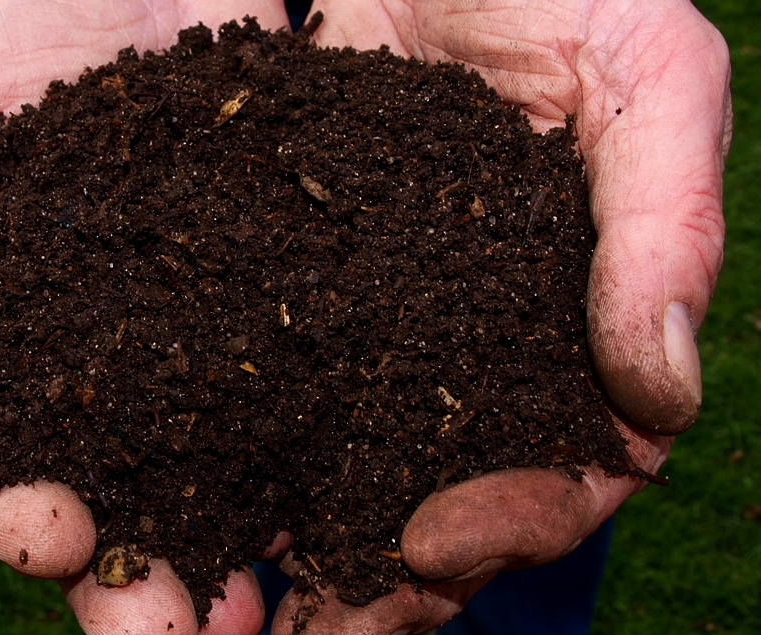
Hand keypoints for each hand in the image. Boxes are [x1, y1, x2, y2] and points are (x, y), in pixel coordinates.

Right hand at [0, 1, 289, 632]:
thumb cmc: (13, 23)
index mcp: (16, 344)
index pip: (1, 460)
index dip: (16, 513)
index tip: (59, 540)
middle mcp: (118, 362)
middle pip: (125, 497)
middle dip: (145, 581)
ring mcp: (214, 334)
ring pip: (226, 466)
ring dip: (246, 546)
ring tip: (275, 608)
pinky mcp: (293, 291)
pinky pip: (318, 377)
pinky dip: (336, 445)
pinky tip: (364, 498)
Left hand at [267, 1, 731, 631]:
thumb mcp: (646, 72)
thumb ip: (665, 219)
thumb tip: (661, 386)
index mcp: (568, 324)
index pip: (566, 465)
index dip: (513, 519)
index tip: (429, 539)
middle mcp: (472, 346)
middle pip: (446, 497)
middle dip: (389, 575)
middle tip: (317, 624)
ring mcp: (377, 326)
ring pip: (348, 467)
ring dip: (300, 545)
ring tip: (234, 603)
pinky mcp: (291, 289)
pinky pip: (262, 385)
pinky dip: (229, 450)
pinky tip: (180, 494)